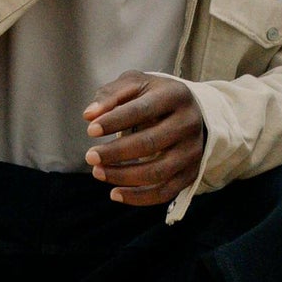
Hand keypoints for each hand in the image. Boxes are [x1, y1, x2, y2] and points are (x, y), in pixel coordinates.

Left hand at [81, 73, 202, 206]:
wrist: (190, 111)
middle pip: (151, 143)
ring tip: (98, 172)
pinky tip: (114, 193)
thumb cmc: (154, 96)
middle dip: (115, 152)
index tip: (90, 130)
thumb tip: (89, 115)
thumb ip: (111, 95)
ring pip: (158, 171)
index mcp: (175, 95)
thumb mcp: (135, 84)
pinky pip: (165, 192)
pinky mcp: (191, 173)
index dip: (115, 121)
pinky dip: (138, 198)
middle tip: (90, 156)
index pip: (142, 110)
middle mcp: (188, 123)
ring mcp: (192, 151)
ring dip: (123, 176)